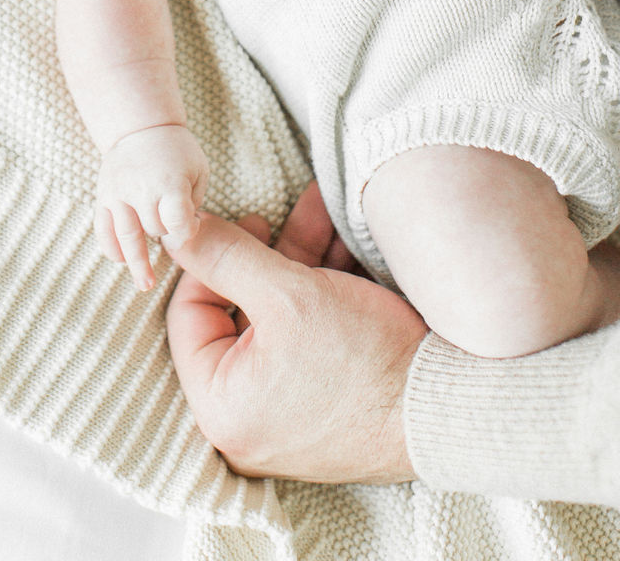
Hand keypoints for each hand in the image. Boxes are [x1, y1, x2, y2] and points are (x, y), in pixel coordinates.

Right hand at [96, 125, 208, 290]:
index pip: (178, 223)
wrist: (140, 126)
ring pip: (128, 237)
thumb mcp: (198, 170)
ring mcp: (118, 193)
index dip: (188, 232)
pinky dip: (111, 247)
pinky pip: (103, 229)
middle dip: (166, 232)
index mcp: (168, 182)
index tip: (191, 226)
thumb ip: (193, 204)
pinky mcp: (103, 196)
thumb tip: (180, 236)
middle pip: (156, 230)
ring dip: (137, 264)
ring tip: (146, 285)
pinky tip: (120, 260)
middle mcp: (140, 189)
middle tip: (171, 222)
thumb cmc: (177, 151)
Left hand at [164, 182, 426, 482]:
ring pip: (278, 314)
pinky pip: (308, 331)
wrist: (453, 405)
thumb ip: (225, 256)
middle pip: (238, 311)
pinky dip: (322, 286)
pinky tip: (342, 241)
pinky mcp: (325, 395)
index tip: (233, 221)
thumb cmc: (365, 361)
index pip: (189, 314)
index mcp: (220, 406)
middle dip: (264, 252)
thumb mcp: (287, 295)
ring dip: (299, 259)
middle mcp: (248, 416)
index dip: (209, 258)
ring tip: (320, 212)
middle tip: (274, 216)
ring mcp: (288, 407)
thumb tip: (175, 228)